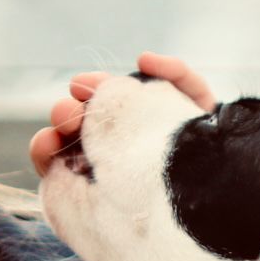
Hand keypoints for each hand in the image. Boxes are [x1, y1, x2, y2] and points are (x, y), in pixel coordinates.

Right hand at [29, 51, 218, 176]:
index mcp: (124, 122)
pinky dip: (46, 163)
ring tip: (52, 136)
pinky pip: (55, 184)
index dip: (87, 91)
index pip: (97, 103)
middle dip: (67, 113)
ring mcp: (94, 174)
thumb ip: (175, 74)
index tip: (81, 85)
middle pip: (74, 126)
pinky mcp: (84, 202)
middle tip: (70, 114)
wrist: (213, 192)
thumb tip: (141, 58)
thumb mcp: (195, 103)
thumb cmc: (205, 146)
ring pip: (58, 153)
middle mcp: (105, 146)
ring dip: (47, 139)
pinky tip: (50, 153)